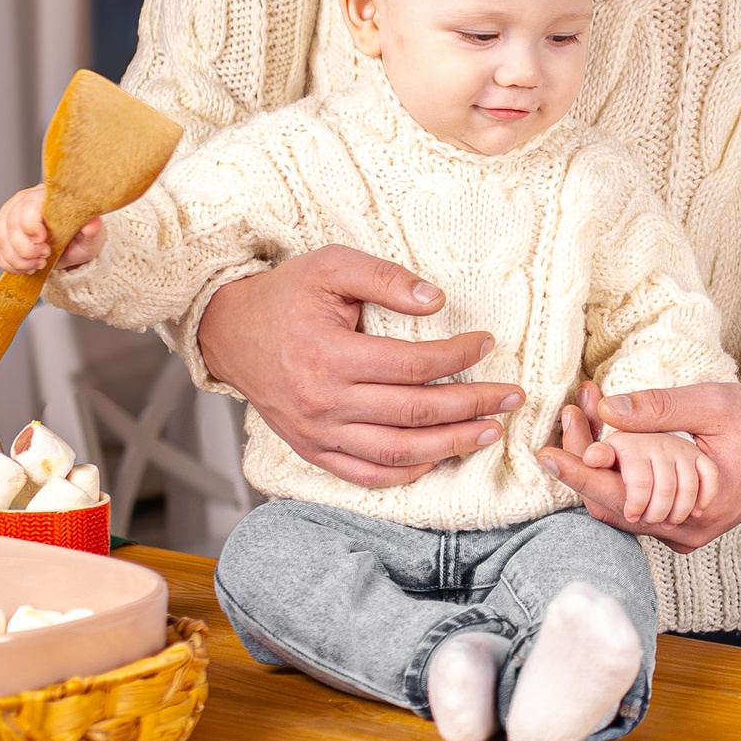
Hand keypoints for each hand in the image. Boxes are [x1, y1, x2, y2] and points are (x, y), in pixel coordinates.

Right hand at [0, 188, 104, 277]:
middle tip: (44, 258)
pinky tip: (25, 267)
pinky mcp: (1, 230)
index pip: (28, 206)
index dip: (31, 226)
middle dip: (26, 249)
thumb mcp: (91, 236)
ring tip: (37, 264)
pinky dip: (8, 263)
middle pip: (11, 225)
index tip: (44, 243)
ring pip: (0, 238)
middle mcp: (22, 201)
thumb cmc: (79, 237)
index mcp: (45, 197)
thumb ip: (92, 230)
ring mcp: (8, 215)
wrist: (70, 246)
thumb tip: (91, 225)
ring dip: (18, 259)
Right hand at [195, 246, 519, 489]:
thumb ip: (385, 278)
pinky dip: (406, 471)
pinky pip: (365, 474)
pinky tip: (437, 458)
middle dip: (472, 407)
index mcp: (330, 355)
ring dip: (451, 446)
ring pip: (397, 452)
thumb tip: (437, 300)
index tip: (485, 344)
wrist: (228, 332)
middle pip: (415, 414)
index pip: (413, 366)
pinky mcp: (311, 450)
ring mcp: (317, 433)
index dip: (458, 358)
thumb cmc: (285, 295)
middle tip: (512, 398)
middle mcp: (324, 401)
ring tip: (490, 433)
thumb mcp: (331, 266)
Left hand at [550, 380, 740, 555]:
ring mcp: (682, 533)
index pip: (621, 497)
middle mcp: (685, 532)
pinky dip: (618, 471)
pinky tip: (607, 434)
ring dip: (598, 462)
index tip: (544, 454)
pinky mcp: (680, 526)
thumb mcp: (715, 404)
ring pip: (620, 506)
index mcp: (698, 508)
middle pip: (611, 505)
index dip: (579, 475)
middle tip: (574, 410)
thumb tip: (608, 409)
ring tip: (586, 411)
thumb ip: (661, 409)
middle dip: (583, 457)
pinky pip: (634, 505)